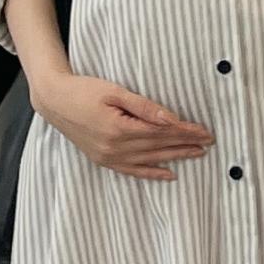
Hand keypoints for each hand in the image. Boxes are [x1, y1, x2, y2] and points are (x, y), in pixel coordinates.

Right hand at [30, 71, 213, 181]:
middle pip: (159, 147)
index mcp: (119, 128)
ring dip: (175, 158)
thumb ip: (144, 107)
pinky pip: (132, 171)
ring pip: (150, 160)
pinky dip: (152, 173)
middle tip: (209, 142)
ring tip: (197, 154)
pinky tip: (169, 174)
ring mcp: (109, 157)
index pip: (162, 132)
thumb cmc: (84, 90)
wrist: (54, 101)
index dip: (185, 132)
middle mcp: (115, 148)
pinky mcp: (103, 160)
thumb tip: (170, 119)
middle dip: (186, 144)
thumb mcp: (115, 91)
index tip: (205, 131)